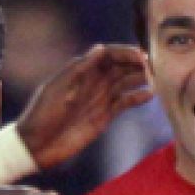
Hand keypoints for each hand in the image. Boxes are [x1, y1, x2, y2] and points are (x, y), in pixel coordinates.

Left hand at [16, 44, 151, 168]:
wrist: (36, 146)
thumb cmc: (42, 114)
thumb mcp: (58, 88)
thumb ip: (79, 68)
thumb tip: (100, 48)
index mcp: (81, 71)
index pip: (108, 55)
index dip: (125, 52)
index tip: (141, 55)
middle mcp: (93, 82)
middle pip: (121, 67)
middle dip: (138, 64)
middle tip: (155, 66)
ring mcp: (100, 99)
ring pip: (126, 83)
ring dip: (141, 78)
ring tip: (157, 78)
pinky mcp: (104, 116)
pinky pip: (124, 103)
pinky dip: (137, 98)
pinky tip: (149, 95)